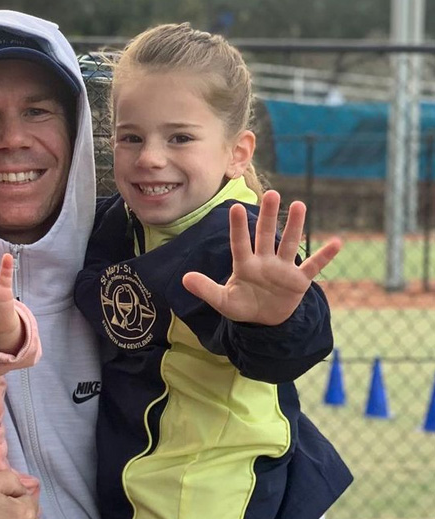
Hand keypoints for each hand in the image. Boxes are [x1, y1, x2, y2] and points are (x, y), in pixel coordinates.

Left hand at [182, 190, 341, 325]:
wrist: (264, 322)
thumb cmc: (242, 306)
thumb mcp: (222, 301)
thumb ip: (206, 289)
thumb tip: (184, 279)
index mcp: (245, 265)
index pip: (240, 243)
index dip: (238, 227)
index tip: (235, 207)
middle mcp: (264, 262)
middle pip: (266, 235)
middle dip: (268, 216)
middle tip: (272, 194)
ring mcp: (283, 269)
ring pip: (289, 244)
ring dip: (295, 226)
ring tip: (299, 205)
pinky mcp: (298, 281)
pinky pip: (313, 267)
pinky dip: (324, 256)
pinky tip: (336, 242)